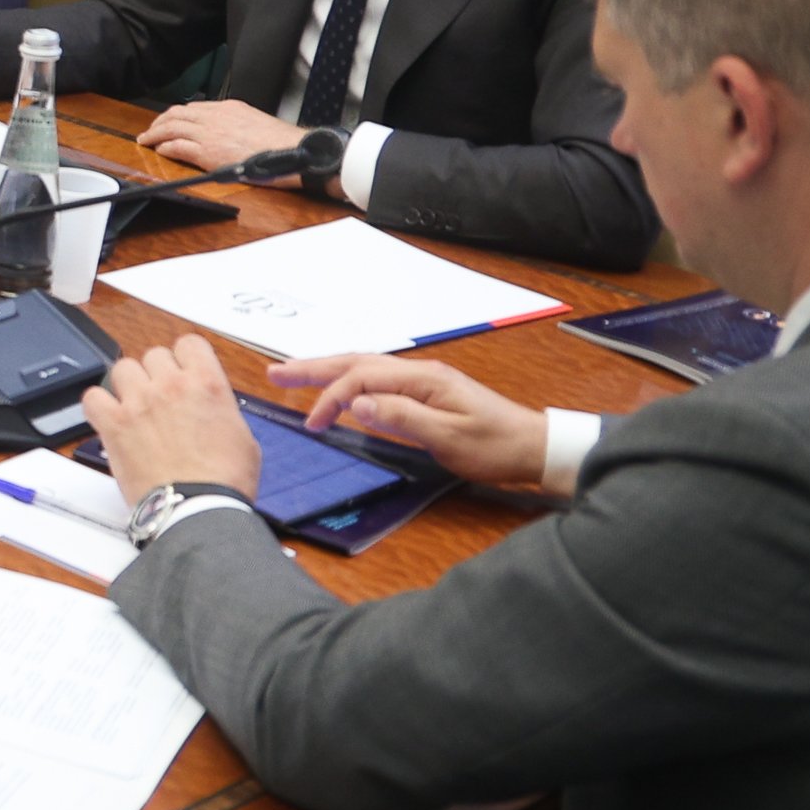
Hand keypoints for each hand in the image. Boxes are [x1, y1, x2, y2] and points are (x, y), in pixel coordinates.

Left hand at [89, 335, 261, 504]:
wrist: (198, 509)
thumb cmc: (224, 482)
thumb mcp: (242, 437)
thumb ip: (221, 411)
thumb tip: (210, 409)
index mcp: (207, 383)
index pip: (189, 343)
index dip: (185, 358)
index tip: (182, 371)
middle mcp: (171, 385)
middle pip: (154, 355)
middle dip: (157, 374)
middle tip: (161, 399)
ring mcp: (139, 402)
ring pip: (123, 369)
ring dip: (128, 386)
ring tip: (135, 409)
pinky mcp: (114, 424)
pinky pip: (93, 397)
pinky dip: (99, 406)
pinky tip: (109, 419)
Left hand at [141, 98, 320, 173]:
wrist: (293, 151)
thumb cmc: (281, 143)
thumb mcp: (255, 122)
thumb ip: (237, 123)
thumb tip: (230, 132)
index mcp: (228, 108)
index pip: (194, 108)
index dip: (177, 115)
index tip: (170, 121)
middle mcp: (215, 116)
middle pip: (177, 114)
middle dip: (160, 122)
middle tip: (151, 130)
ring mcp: (210, 134)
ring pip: (172, 128)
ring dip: (155, 133)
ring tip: (146, 140)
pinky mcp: (207, 152)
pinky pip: (177, 147)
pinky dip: (165, 147)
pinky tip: (159, 150)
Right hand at [271, 354, 551, 486]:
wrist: (533, 447)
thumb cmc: (494, 446)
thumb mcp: (448, 438)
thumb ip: (401, 417)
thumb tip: (358, 404)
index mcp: (423, 379)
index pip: (362, 379)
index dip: (332, 399)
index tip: (314, 424)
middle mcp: (420, 372)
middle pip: (356, 362)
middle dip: (313, 367)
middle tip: (275, 373)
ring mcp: (423, 380)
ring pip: (365, 368)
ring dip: (328, 371)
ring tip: (294, 375)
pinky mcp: (426, 392)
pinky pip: (377, 379)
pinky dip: (349, 381)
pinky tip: (340, 390)